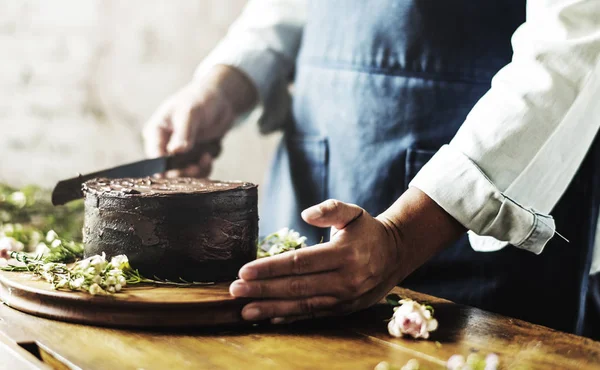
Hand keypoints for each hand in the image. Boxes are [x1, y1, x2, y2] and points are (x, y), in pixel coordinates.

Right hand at [142, 65, 256, 177]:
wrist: (222, 99)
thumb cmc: (200, 99)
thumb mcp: (190, 113)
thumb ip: (183, 133)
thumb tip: (175, 151)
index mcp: (156, 132)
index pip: (153, 156)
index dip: (163, 168)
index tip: (178, 171)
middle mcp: (165, 144)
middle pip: (167, 170)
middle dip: (182, 172)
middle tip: (196, 168)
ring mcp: (180, 152)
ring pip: (184, 173)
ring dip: (196, 171)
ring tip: (207, 158)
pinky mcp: (195, 156)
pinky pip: (198, 171)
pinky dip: (205, 167)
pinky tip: (209, 156)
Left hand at [229, 199, 404, 323]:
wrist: (396, 255)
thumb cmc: (368, 231)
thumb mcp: (354, 212)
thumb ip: (330, 209)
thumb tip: (306, 213)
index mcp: (344, 254)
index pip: (300, 262)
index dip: (271, 267)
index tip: (245, 269)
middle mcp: (345, 280)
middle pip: (296, 287)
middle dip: (262, 290)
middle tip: (235, 290)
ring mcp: (344, 298)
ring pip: (302, 305)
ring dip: (270, 308)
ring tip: (244, 311)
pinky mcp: (343, 309)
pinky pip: (312, 314)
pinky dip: (289, 318)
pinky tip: (268, 317)